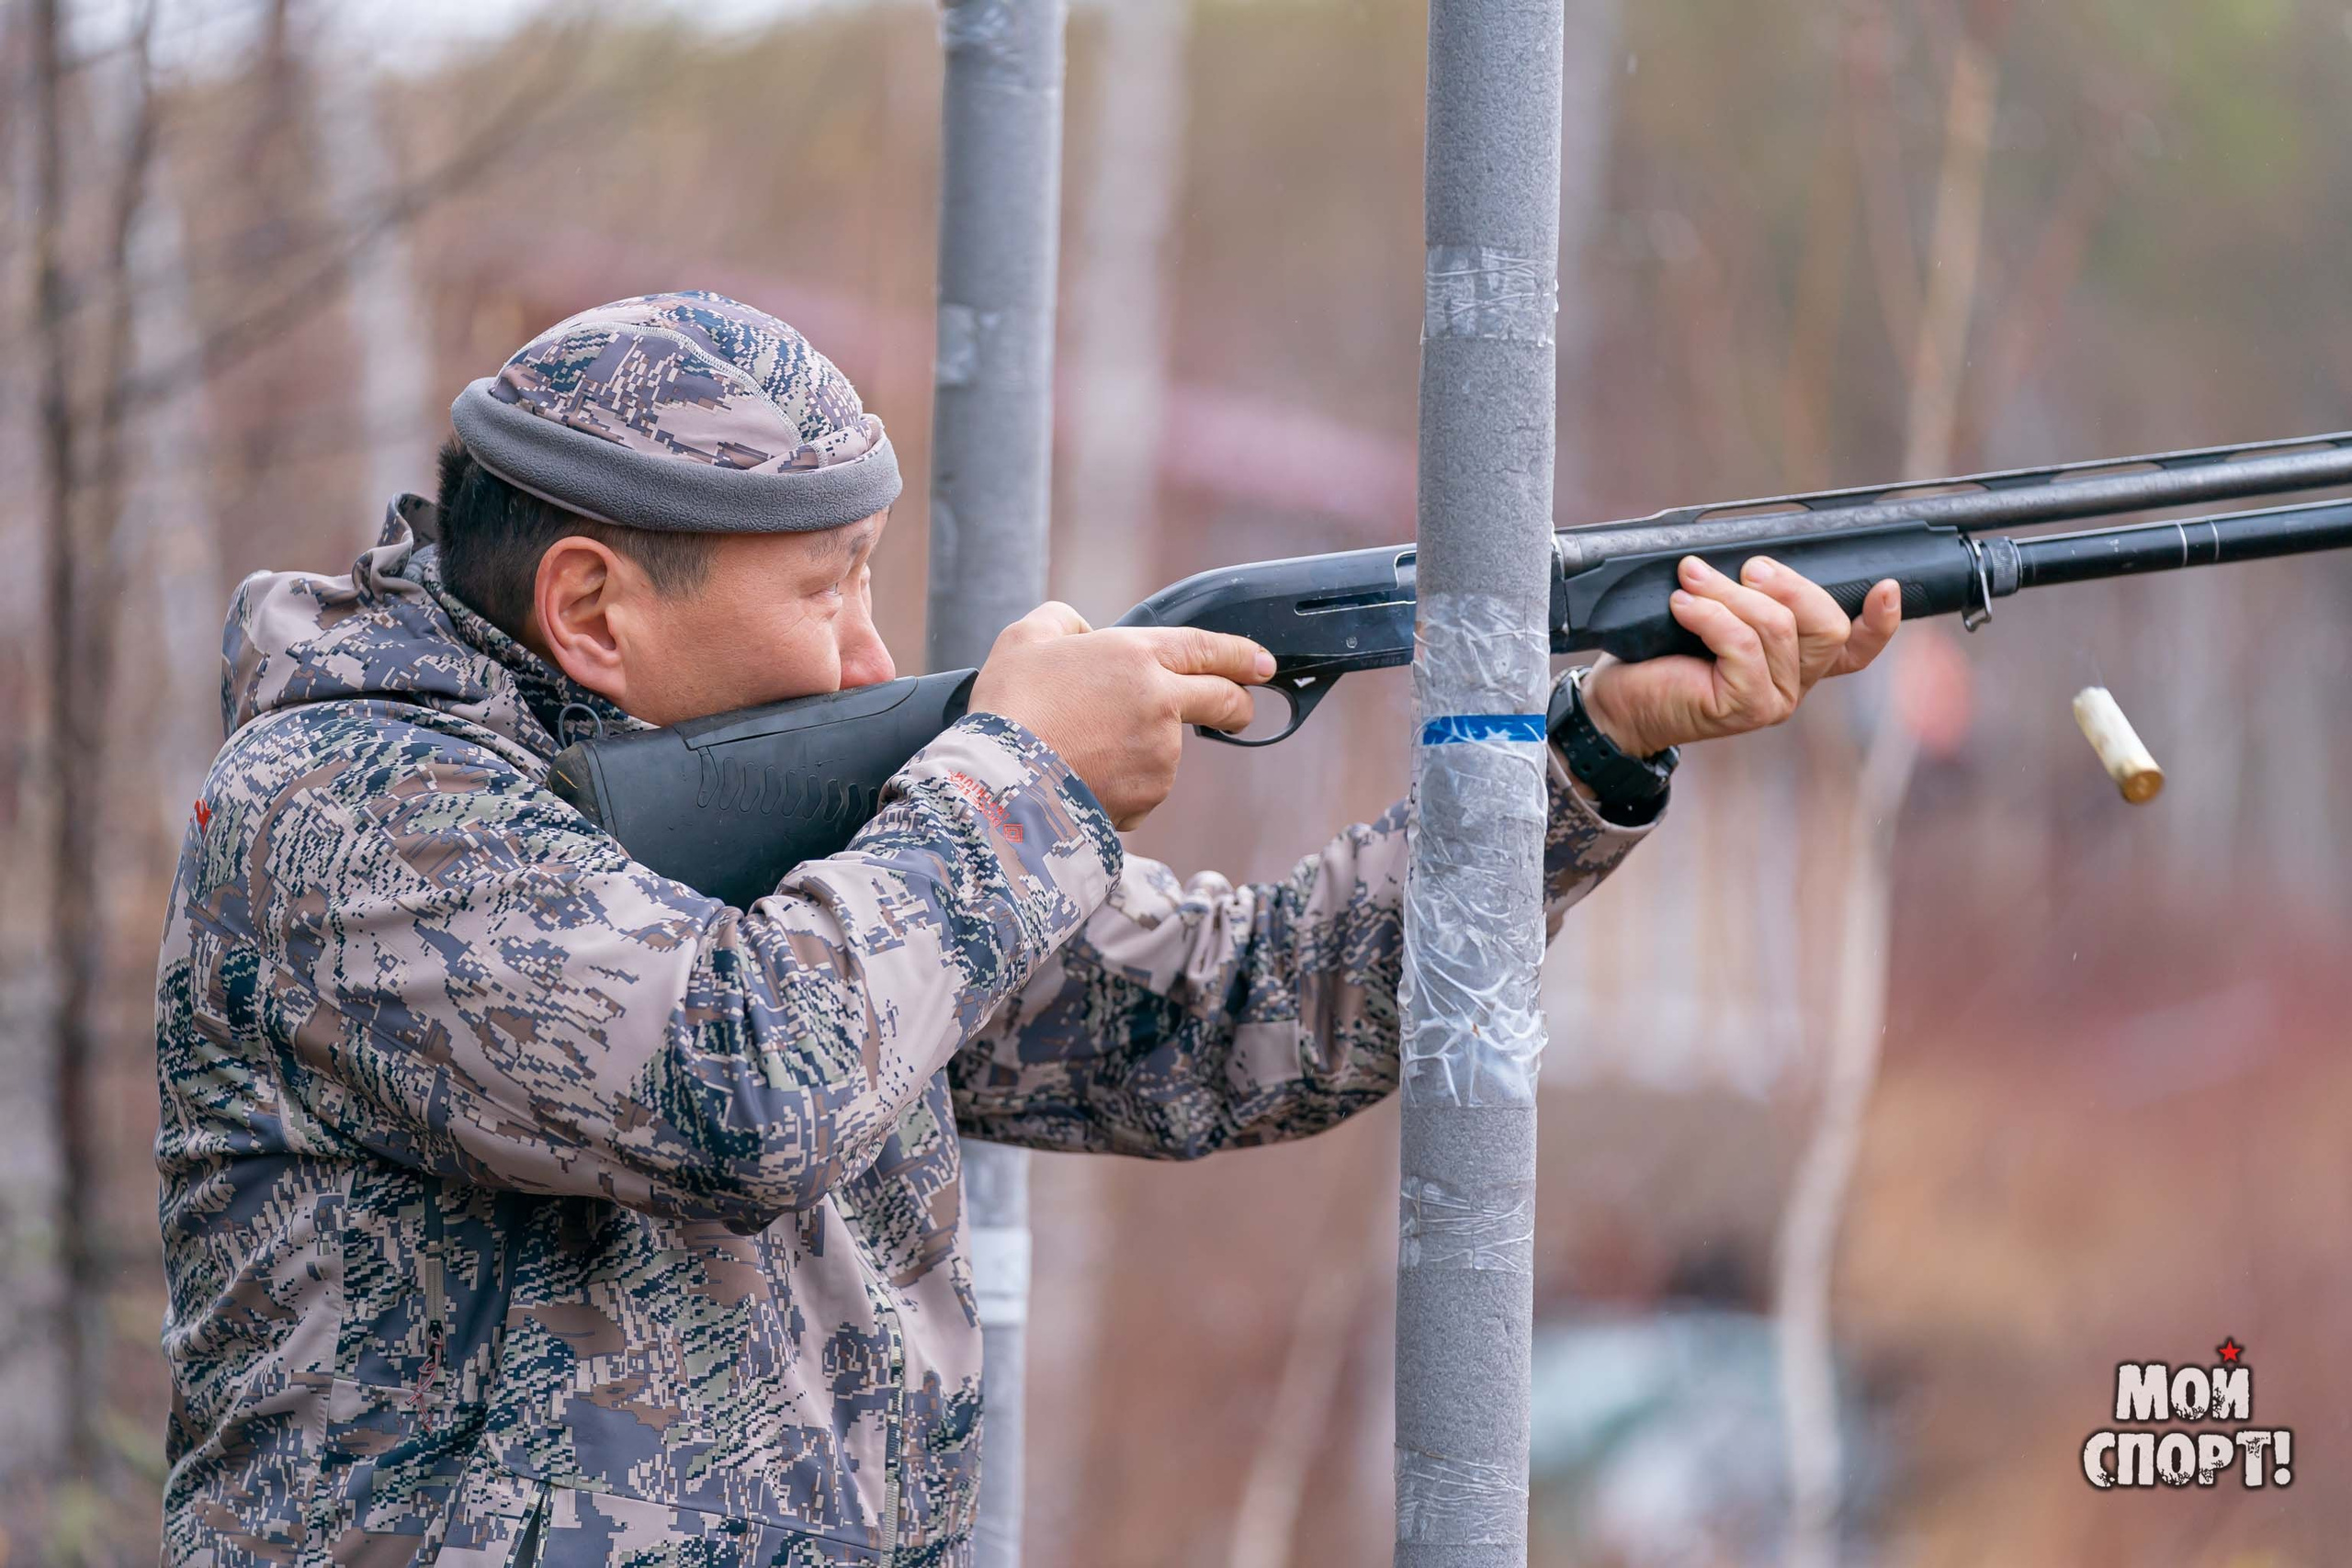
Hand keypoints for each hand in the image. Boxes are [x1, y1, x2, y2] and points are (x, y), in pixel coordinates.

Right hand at [966, 602, 1273, 829]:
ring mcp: (1160, 755)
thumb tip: (1082, 634)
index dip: (1242, 656)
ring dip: (1145, 752)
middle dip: (1237, 706)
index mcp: (1136, 656)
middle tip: (1236, 712)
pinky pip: (1143, 790)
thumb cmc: (1009, 707)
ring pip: (1169, 751)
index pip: (1209, 649)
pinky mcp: (1148, 798)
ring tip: (1083, 752)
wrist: (1000, 781)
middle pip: (1223, 702)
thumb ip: (1063, 622)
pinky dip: (1123, 786)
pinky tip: (1083, 779)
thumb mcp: (1025, 638)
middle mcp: (1161, 703)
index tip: (1262, 665)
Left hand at [1580, 555, 1901, 756]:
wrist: (1619, 702)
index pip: (1855, 647)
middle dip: (1788, 584)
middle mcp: (1795, 683)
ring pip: (1776, 628)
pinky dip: (1710, 615)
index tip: (1887, 586)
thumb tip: (1754, 559)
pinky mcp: (1745, 707)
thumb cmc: (1662, 654)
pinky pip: (1741, 644)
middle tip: (1745, 568)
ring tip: (1690, 579)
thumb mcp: (1713, 613)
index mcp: (1798, 661)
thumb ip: (1747, 594)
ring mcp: (1774, 700)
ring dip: (1729, 593)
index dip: (1881, 622)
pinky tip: (1682, 606)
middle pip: (1826, 624)